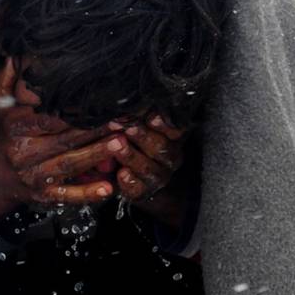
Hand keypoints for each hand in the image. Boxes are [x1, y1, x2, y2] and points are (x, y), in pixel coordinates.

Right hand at [0, 58, 189, 227]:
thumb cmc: (1, 133)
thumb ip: (7, 77)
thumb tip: (18, 49)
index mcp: (16, 126)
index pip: (49, 116)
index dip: (76, 109)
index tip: (101, 99)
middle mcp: (25, 151)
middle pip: (65, 139)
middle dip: (96, 129)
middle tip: (125, 118)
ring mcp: (34, 175)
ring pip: (70, 164)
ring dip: (97, 155)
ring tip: (122, 143)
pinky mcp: (43, 195)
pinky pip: (66, 195)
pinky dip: (87, 194)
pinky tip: (108, 188)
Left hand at [109, 115, 189, 230]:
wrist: (131, 176)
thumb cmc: (133, 142)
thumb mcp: (138, 127)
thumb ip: (139, 117)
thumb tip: (129, 103)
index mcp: (172, 138)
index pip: (175, 130)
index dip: (165, 124)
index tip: (152, 116)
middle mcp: (170, 158)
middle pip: (161, 147)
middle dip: (142, 136)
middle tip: (127, 127)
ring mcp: (158, 177)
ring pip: (148, 168)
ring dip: (131, 156)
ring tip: (118, 146)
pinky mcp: (143, 192)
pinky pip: (138, 188)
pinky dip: (129, 181)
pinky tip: (121, 173)